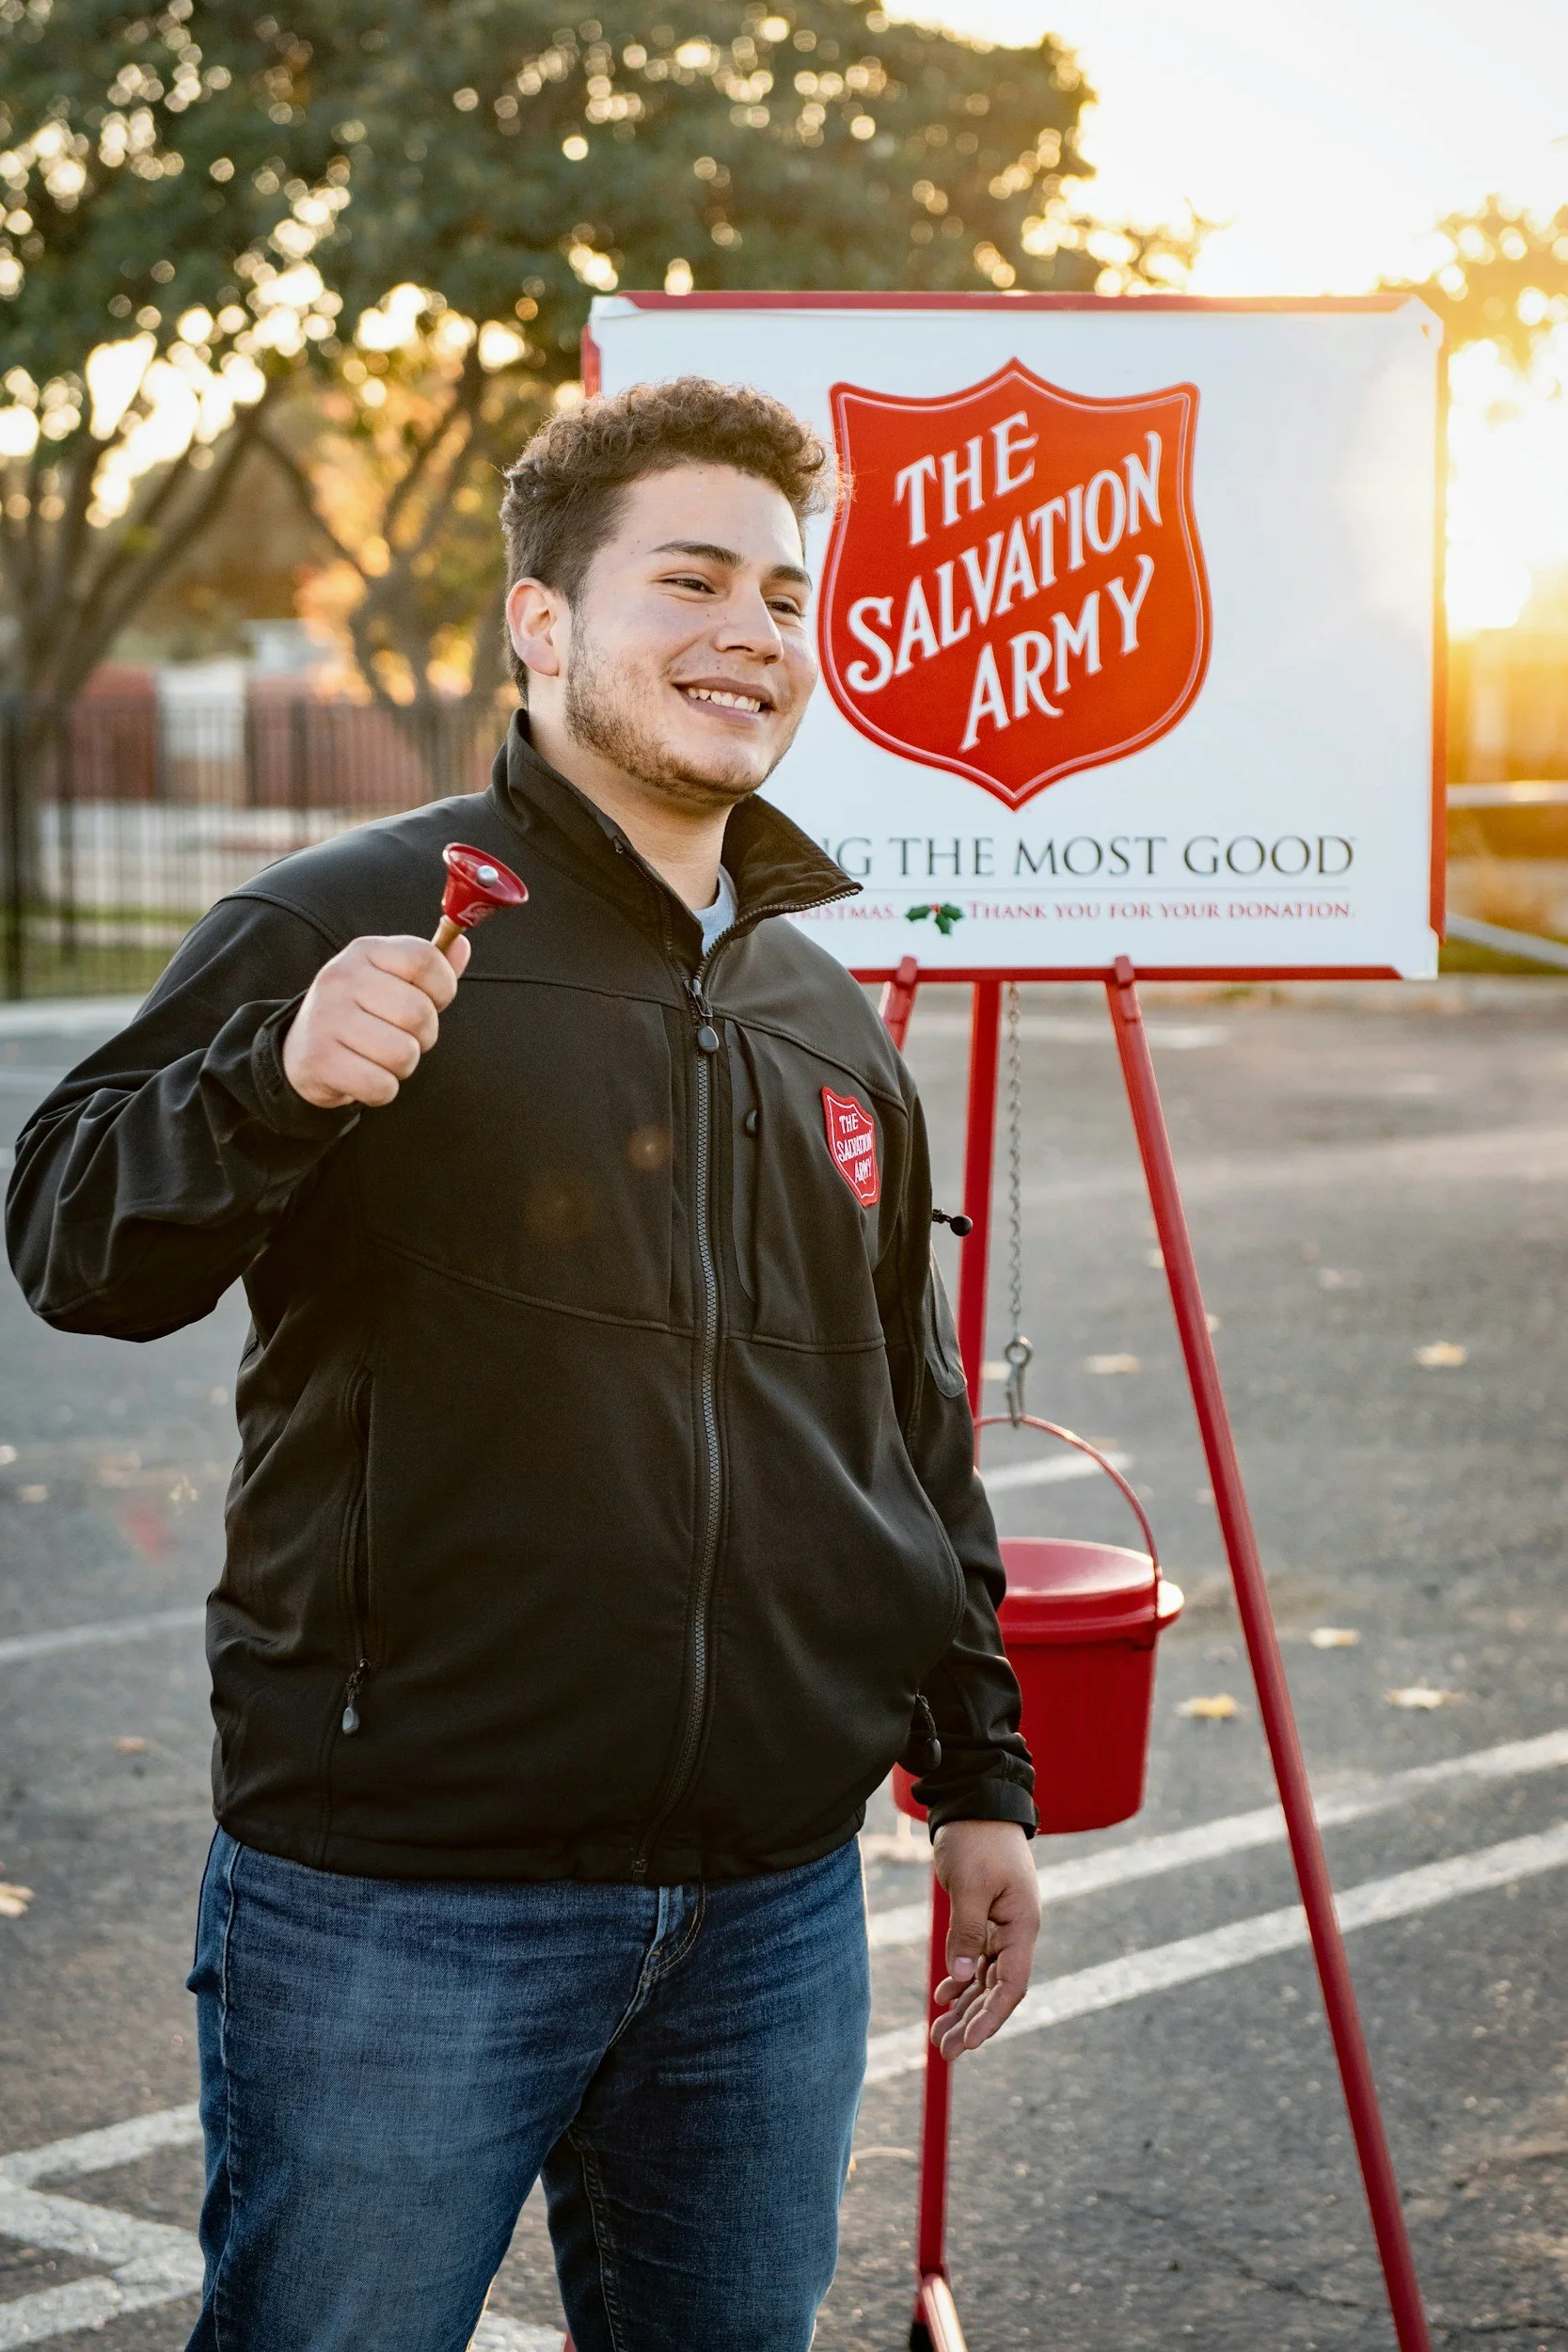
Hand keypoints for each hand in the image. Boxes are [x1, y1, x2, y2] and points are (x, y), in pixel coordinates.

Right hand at [282, 933, 469, 1110]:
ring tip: (380, 1057)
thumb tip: (462, 945)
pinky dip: (382, 1090)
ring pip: (403, 1054)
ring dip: (402, 1066)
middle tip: (401, 1037)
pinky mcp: (318, 1059)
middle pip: (419, 1014)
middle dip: (423, 1037)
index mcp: (365, 951)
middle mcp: (341, 977)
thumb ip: (430, 966)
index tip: (432, 1002)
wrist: (301, 1047)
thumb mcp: (392, 979)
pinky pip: (380, 1086)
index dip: (443, 989)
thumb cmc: (362, 1011)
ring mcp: (326, 1017)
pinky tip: (364, 1076)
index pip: (424, 960)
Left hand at [929, 1819, 1039, 2060]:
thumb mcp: (969, 1883)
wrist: (977, 1800)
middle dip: (973, 2022)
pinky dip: (961, 1979)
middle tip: (944, 2051)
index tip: (969, 2043)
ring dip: (964, 2007)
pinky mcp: (987, 1917)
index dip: (992, 2017)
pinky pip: (977, 1958)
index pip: (1012, 1984)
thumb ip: (966, 1930)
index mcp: (1023, 1923)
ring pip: (985, 1978)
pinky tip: (943, 1997)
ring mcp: (1003, 1925)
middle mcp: (1017, 1930)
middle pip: (998, 1988)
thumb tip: (962, 1977)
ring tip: (938, 2035)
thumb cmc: (977, 1837)